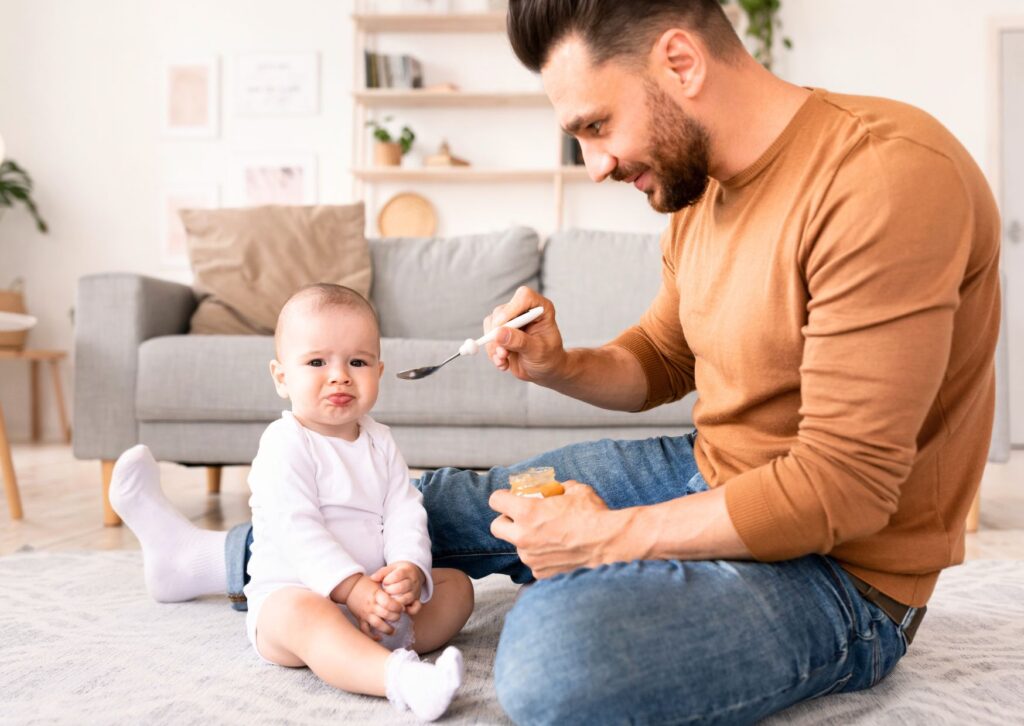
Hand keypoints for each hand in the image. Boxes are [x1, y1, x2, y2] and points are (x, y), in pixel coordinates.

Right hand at [343, 573, 403, 639]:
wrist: (349, 587)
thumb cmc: (366, 584)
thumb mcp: (378, 581)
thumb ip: (389, 588)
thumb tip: (402, 594)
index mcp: (376, 595)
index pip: (389, 603)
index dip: (398, 606)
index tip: (402, 607)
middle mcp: (371, 605)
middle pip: (386, 614)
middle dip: (395, 617)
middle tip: (398, 617)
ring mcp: (365, 613)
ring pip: (377, 624)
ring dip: (387, 629)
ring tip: (392, 631)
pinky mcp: (360, 619)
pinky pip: (365, 630)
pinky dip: (372, 636)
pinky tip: (379, 637)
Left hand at [371, 561, 425, 614]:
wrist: (414, 573)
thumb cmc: (399, 571)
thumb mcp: (391, 568)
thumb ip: (382, 572)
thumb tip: (373, 578)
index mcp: (407, 571)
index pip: (398, 575)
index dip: (388, 580)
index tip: (384, 582)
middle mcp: (413, 581)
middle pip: (403, 587)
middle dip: (391, 590)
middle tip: (386, 591)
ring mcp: (416, 591)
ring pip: (408, 598)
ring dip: (396, 601)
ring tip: (390, 599)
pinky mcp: (417, 600)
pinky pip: (416, 607)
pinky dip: (409, 610)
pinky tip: (400, 609)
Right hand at [484, 286, 567, 384]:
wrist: (544, 370)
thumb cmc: (548, 358)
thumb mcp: (538, 352)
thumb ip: (520, 342)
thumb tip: (498, 333)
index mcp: (540, 309)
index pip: (524, 296)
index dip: (511, 309)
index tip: (502, 326)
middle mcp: (524, 310)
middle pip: (501, 311)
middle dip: (498, 334)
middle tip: (502, 353)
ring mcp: (510, 320)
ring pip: (491, 324)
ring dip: (494, 345)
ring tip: (504, 360)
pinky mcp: (500, 331)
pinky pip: (487, 337)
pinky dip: (492, 352)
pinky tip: (503, 363)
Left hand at [489, 481, 628, 578]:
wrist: (610, 544)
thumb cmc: (594, 515)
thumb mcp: (575, 490)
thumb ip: (558, 488)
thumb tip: (555, 489)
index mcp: (527, 512)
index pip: (496, 501)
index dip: (502, 497)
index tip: (510, 498)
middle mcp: (523, 536)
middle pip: (496, 527)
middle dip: (506, 520)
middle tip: (521, 518)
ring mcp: (531, 558)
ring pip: (518, 546)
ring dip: (527, 540)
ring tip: (550, 536)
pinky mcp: (541, 573)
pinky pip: (534, 562)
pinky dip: (542, 557)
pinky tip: (559, 551)